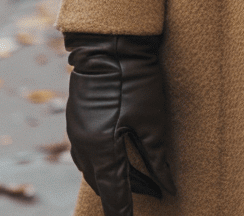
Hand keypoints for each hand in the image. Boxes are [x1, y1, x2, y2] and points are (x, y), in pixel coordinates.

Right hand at [64, 33, 175, 215]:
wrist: (108, 45)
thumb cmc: (134, 80)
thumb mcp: (152, 121)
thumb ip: (157, 157)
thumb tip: (166, 185)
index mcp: (102, 149)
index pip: (115, 192)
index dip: (123, 210)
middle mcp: (83, 145)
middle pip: (103, 183)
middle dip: (122, 196)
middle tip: (146, 201)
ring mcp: (77, 132)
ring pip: (94, 169)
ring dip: (115, 179)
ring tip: (141, 183)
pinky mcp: (77, 120)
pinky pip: (89, 153)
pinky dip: (105, 163)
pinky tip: (118, 161)